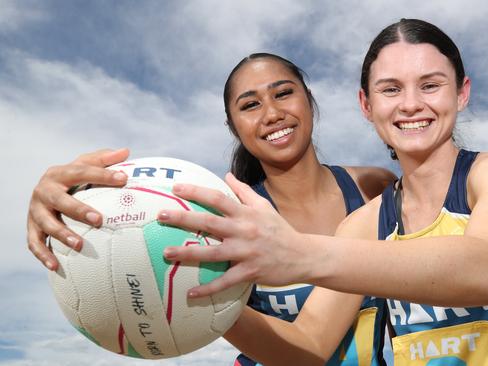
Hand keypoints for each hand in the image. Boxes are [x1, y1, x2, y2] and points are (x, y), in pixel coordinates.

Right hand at [27, 148, 129, 269]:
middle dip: (78, 210)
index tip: (123, 179)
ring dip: (61, 234)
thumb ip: (104, 160)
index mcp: (58, 173)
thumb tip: (126, 152)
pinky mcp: (31, 228)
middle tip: (99, 219)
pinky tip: (57, 266)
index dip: (102, 175)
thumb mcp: (85, 165)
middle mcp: (43, 191)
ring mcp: (35, 211)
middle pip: (59, 200)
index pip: (81, 171)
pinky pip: (35, 244)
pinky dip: (44, 255)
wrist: (45, 192)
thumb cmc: (73, 179)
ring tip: (80, 245)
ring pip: (46, 224)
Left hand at [158, 173, 308, 297]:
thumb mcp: (265, 207)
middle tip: (160, 215)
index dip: (196, 191)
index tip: (176, 188)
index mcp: (246, 213)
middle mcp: (244, 230)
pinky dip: (208, 288)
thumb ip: (244, 191)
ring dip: (188, 253)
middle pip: (209, 222)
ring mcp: (246, 252)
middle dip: (183, 218)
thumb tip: (227, 175)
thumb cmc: (280, 230)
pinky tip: (190, 293)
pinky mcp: (250, 272)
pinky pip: (225, 281)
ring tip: (166, 253)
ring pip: (212, 252)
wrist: (303, 255)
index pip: (218, 198)